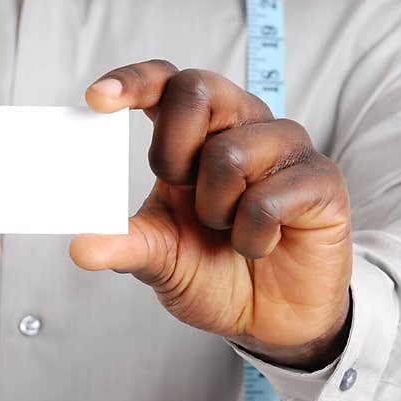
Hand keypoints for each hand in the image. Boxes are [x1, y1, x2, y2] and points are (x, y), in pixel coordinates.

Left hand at [71, 62, 351, 368]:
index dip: (132, 81)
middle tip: (179, 191)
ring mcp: (283, 148)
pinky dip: (251, 237)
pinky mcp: (321, 180)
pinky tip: (260, 246)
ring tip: (228, 231)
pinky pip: (270, 198)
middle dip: (172, 149)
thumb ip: (124, 243)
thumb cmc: (214, 272)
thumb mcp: (159, 258)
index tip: (95, 101)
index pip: (165, 82)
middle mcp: (240, 126)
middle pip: (198, 87)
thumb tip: (80, 246)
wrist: (271, 319)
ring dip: (216, 210)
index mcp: (195, 135)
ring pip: (230, 152)